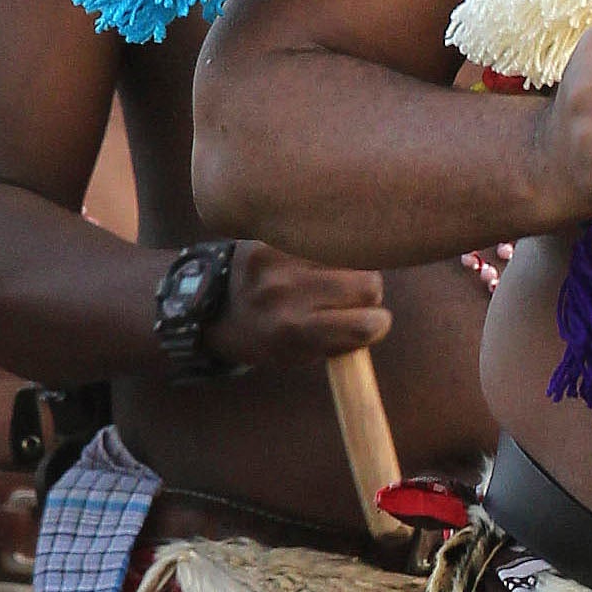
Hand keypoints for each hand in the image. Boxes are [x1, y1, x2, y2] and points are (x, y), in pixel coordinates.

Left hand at [208, 242, 391, 368]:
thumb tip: (378, 320)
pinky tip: (316, 258)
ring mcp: (279, 260)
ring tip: (332, 277)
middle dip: (368, 295)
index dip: (377, 325)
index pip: (367, 324)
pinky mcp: (273, 236)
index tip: (370, 325)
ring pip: (352, 255)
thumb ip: (340, 341)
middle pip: (369, 284)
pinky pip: (326, 236)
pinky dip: (329, 248)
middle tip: (352, 298)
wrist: (213, 307)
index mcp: (295, 330)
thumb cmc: (267, 336)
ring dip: (351, 267)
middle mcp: (287, 293)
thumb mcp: (300, 355)